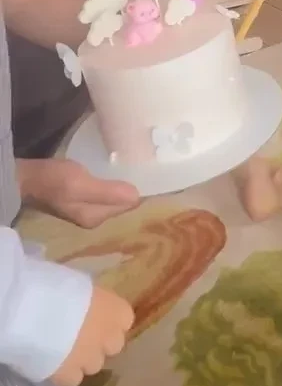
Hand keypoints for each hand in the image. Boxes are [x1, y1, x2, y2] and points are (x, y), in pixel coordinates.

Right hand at [17, 158, 139, 229]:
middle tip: (143, 168)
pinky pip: (100, 191)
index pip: (127, 206)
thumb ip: (109, 192)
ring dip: (118, 185)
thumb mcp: (82, 185)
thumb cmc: (55, 181)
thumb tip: (138, 197)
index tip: (151, 175)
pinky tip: (107, 171)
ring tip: (129, 167)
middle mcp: (92, 217)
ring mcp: (83, 208)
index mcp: (96, 218)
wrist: (26, 179)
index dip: (138, 191)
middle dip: (129, 189)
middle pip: (119, 202)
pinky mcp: (76, 198)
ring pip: (110, 197)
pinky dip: (106, 182)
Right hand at [51, 285, 133, 385]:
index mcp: (116, 310)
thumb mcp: (80, 285)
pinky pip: (71, 379)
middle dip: (99, 343)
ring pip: (93, 365)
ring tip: (61, 349)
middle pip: (113, 346)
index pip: (124, 320)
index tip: (95, 317)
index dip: (109, 320)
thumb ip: (89, 300)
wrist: (32, 310)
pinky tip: (51, 362)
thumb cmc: (56, 285)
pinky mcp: (68, 376)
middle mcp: (109, 337)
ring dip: (82, 359)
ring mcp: (91, 360)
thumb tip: (85, 304)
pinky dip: (64, 374)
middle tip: (80, 335)